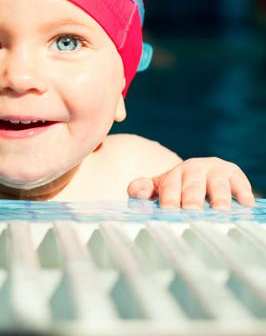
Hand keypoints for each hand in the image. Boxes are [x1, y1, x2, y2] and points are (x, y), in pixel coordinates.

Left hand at [127, 157, 254, 209]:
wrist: (201, 173)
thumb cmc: (178, 187)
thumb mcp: (159, 188)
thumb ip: (142, 189)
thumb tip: (136, 192)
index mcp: (174, 174)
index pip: (170, 187)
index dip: (169, 200)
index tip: (169, 212)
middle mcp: (194, 169)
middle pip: (193, 185)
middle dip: (192, 198)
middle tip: (192, 212)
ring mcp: (215, 171)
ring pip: (217, 183)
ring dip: (219, 197)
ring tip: (220, 211)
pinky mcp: (234, 174)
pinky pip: (240, 182)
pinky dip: (243, 192)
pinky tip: (245, 204)